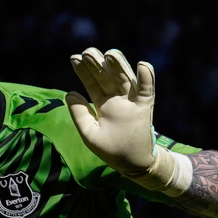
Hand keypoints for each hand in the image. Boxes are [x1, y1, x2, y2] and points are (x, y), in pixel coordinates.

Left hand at [67, 48, 186, 191]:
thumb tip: (70, 93)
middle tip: (88, 52)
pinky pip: (147, 90)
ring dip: (118, 66)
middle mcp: (117, 99)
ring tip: (109, 54)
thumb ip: (79, 115)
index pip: (92, 83)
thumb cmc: (111, 150)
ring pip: (125, 79)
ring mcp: (132, 101)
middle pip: (107, 77)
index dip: (84, 71)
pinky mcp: (146, 107)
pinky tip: (142, 65)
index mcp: (103, 103)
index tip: (74, 58)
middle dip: (98, 64)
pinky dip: (147, 78)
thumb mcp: (90, 134)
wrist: (133, 165)